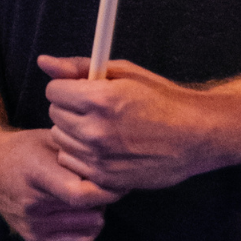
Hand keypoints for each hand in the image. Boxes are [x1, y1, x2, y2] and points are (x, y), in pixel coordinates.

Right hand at [0, 125, 118, 240]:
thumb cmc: (22, 149)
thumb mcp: (49, 139)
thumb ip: (79, 153)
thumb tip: (113, 168)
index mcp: (37, 174)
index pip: (81, 195)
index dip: (107, 190)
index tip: (118, 180)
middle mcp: (33, 205)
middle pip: (89, 212)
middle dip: (105, 198)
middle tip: (102, 184)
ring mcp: (33, 225)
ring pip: (89, 227)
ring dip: (96, 212)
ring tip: (87, 196)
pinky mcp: (34, 239)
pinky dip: (88, 228)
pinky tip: (81, 212)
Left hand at [41, 55, 240, 193]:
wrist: (197, 136)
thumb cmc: (163, 100)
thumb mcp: (125, 73)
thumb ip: (80, 68)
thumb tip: (43, 62)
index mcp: (100, 99)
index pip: (54, 91)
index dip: (68, 87)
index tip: (84, 89)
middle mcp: (96, 130)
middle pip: (54, 115)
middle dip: (70, 108)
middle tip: (95, 109)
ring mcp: (100, 158)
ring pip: (60, 140)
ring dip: (73, 132)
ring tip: (101, 128)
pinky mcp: (105, 178)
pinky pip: (71, 162)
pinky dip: (81, 155)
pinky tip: (103, 148)